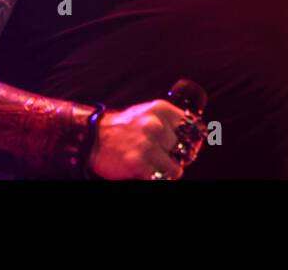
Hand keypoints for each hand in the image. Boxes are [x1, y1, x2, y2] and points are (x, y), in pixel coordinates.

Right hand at [87, 99, 204, 179]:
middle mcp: (155, 125)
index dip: (194, 140)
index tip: (189, 147)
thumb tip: (195, 134)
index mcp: (160, 109)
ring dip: (168, 170)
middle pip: (186, 150)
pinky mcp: (138, 164)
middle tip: (165, 157)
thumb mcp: (146, 113)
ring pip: (177, 169)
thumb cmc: (122, 127)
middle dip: (178, 157)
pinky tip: (146, 170)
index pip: (194, 127)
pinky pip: (161, 178)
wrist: (91, 137)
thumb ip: (168, 121)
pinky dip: (156, 177)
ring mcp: (147, 145)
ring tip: (155, 165)